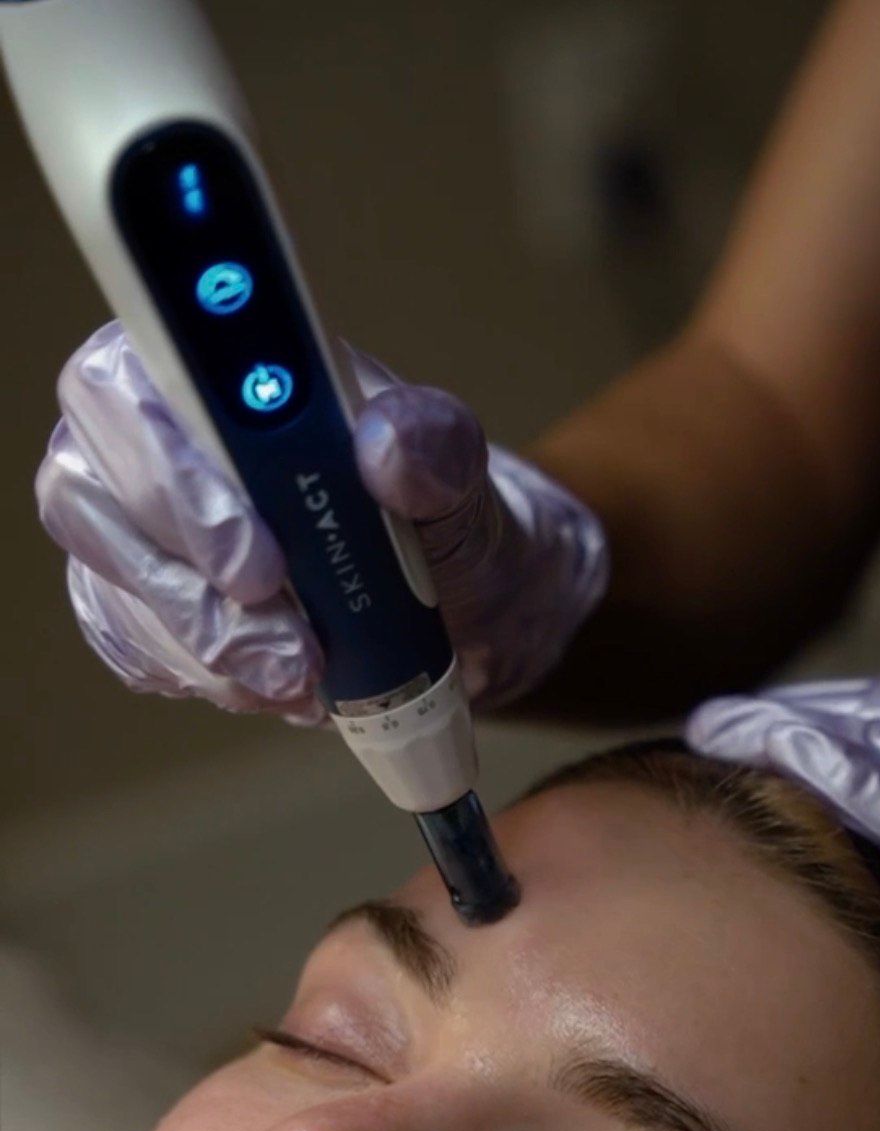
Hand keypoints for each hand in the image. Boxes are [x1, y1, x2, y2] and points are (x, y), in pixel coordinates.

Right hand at [36, 321, 608, 724]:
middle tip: (294, 655)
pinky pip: (135, 650)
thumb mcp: (458, 474)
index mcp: (206, 364)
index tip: (259, 565)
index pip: (123, 390)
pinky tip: (281, 687)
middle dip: (196, 596)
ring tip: (307, 677)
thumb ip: (433, 446)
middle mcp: (139, 433)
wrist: (449, 596)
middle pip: (90, 502)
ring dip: (212, 654)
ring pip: (114, 592)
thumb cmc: (432, 512)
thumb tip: (386, 445)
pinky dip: (212, 682)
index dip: (173, 480)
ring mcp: (127, 524)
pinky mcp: (132, 603)